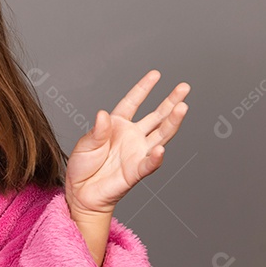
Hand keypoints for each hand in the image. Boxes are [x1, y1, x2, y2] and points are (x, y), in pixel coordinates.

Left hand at [64, 70, 189, 216]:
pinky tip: (161, 149)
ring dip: (172, 122)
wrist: (81, 192)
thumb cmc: (82, 167)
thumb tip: (103, 114)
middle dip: (170, 101)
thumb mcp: (85, 144)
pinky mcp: (136, 171)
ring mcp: (137, 152)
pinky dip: (155, 157)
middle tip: (184, 87)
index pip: (132, 102)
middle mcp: (132, 136)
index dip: (143, 88)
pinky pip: (148, 163)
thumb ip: (97, 131)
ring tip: (183, 107)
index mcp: (117, 125)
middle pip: (156, 116)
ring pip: (160, 135)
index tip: (156, 74)